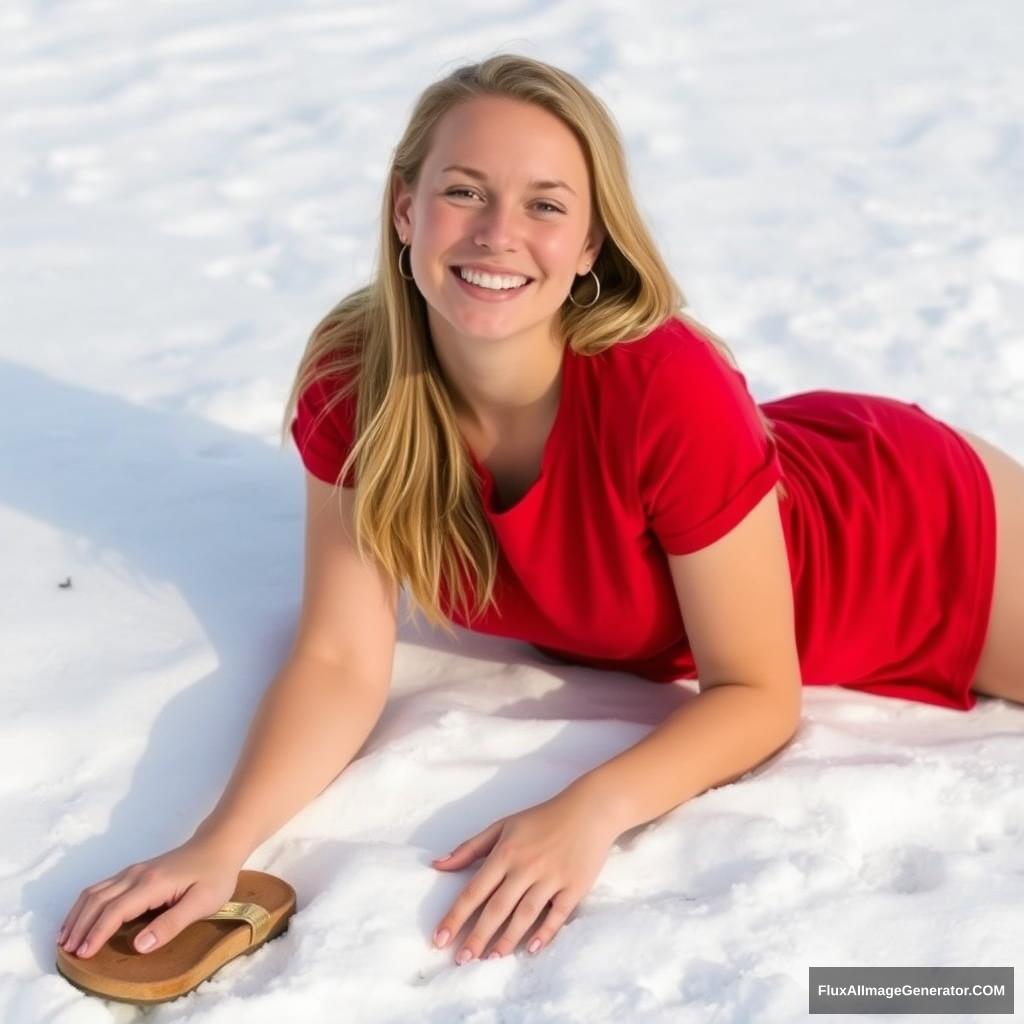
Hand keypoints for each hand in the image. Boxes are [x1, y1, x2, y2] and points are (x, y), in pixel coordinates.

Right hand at [58, 836, 243, 959]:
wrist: (219, 844)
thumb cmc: (214, 875)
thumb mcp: (202, 903)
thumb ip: (171, 924)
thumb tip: (139, 945)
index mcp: (152, 884)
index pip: (115, 911)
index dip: (97, 934)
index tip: (84, 955)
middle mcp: (136, 875)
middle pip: (97, 901)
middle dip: (80, 927)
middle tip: (68, 953)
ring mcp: (134, 871)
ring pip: (95, 892)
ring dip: (77, 915)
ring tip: (66, 940)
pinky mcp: (135, 872)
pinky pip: (101, 887)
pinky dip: (85, 904)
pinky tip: (81, 918)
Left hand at [431, 783, 619, 962]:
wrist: (588, 810)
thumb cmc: (541, 819)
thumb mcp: (503, 826)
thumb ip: (470, 848)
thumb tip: (438, 865)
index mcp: (505, 852)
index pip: (474, 890)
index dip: (456, 916)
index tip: (439, 939)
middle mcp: (526, 866)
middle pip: (497, 907)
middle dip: (477, 936)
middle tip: (461, 960)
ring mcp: (551, 877)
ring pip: (525, 914)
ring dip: (506, 939)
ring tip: (490, 958)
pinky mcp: (574, 886)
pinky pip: (557, 914)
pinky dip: (545, 932)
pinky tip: (532, 949)